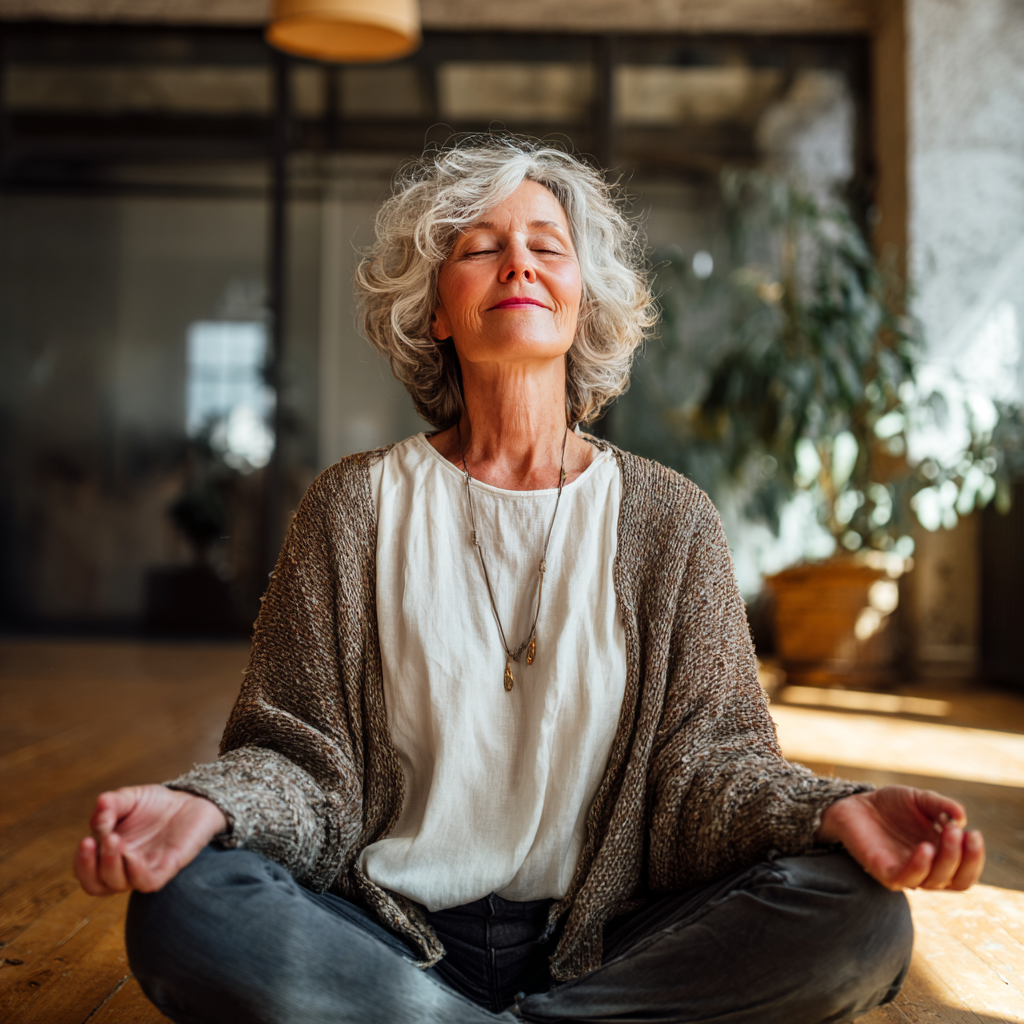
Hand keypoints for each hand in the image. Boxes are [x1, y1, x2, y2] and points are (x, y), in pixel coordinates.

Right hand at [75, 785, 227, 895]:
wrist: (193, 799)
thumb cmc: (157, 803)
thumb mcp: (130, 797)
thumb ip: (111, 804)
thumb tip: (98, 816)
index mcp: (110, 853)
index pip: (86, 871)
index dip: (82, 862)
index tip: (86, 840)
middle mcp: (124, 866)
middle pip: (96, 885)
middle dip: (89, 867)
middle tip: (98, 841)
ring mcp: (145, 869)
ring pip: (119, 884)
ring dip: (111, 865)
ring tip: (115, 840)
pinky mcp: (167, 868)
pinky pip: (147, 882)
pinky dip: (135, 872)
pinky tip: (131, 855)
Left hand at [817, 786, 984, 891]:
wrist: (854, 803)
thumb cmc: (890, 805)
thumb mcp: (920, 800)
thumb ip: (942, 806)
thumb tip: (961, 818)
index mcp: (940, 857)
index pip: (966, 872)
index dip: (974, 858)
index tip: (973, 833)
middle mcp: (927, 871)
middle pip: (956, 881)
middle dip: (965, 859)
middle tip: (960, 832)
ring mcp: (906, 874)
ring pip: (935, 881)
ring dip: (947, 858)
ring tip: (948, 832)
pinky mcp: (885, 872)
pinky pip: (906, 878)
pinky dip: (919, 866)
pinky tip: (925, 848)